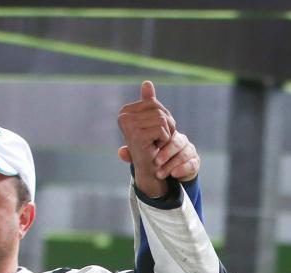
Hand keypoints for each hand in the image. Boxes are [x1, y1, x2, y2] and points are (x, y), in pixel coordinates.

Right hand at [117, 80, 197, 197]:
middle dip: (167, 125)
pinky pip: (162, 130)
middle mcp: (123, 117)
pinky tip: (157, 149)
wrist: (149, 170)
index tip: (156, 132)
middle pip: (158, 110)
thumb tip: (147, 83)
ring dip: (166, 134)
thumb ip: (149, 103)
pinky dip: (165, 141)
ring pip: (162, 120)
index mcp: (125, 112)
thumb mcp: (151, 122)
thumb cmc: (151, 147)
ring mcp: (129, 126)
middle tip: (160, 140)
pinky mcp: (137, 136)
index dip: (163, 117)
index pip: (153, 103)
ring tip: (158, 144)